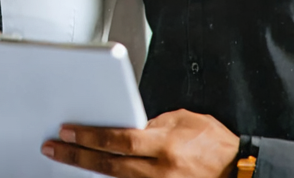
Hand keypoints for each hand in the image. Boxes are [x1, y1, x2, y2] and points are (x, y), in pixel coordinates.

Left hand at [41, 109, 238, 177]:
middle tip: (55, 148)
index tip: (68, 132)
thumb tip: (127, 126)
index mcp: (165, 146)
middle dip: (78, 156)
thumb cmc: (214, 145)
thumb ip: (152, 124)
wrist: (238, 171)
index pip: (119, 140)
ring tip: (67, 159)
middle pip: (109, 165)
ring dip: (89, 169)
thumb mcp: (183, 121)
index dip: (90, 137)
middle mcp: (160, 171)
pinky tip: (95, 173)